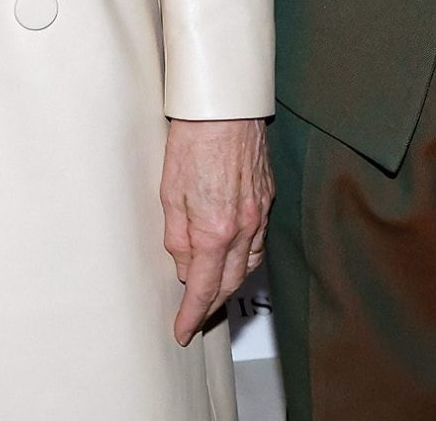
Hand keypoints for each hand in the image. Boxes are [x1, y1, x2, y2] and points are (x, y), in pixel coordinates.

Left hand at [161, 116, 270, 345]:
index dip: (192, 314)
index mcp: (215, 230)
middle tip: (195, 316)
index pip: (204, 288)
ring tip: (214, 290)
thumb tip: (185, 268)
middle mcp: (243, 227)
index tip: (183, 330)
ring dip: (231, 283)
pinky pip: (259, 241)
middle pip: (230, 282)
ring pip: (249, 264)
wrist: (225, 106)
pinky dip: (246, 257)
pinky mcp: (267, 197)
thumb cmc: (193, 139)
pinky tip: (235, 256)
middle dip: (212, 304)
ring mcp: (259, 213)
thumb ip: (178, 238)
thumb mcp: (169, 193)